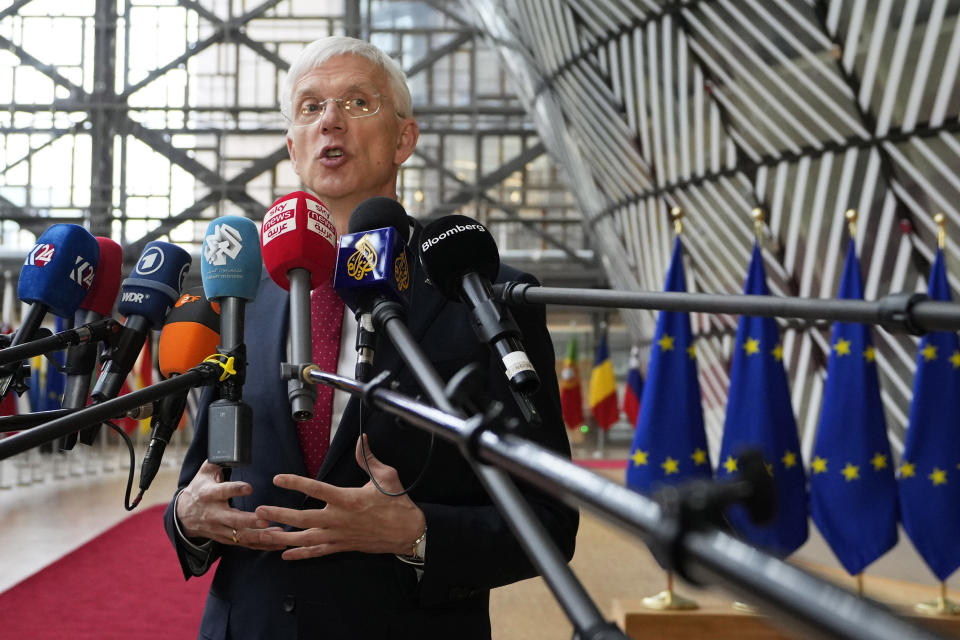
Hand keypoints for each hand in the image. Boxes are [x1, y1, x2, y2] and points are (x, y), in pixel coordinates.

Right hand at [176, 460, 285, 550]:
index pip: (222, 491)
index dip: (235, 489)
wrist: (184, 515)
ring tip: (279, 533)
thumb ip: (218, 461)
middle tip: (266, 519)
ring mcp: (219, 528)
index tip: (249, 487)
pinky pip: (245, 544)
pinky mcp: (225, 538)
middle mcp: (213, 514)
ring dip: (259, 536)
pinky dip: (261, 545)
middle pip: (232, 519)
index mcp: (208, 494)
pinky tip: (279, 542)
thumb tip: (231, 448)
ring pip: (240, 535)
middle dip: (249, 521)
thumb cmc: (200, 488)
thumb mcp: (204, 472)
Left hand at [252, 435, 425, 559]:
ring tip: (263, 534)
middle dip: (279, 514)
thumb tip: (362, 439)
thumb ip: (368, 458)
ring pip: (306, 538)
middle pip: (303, 518)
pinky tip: (284, 555)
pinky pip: (317, 552)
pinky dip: (300, 554)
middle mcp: (340, 519)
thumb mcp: (385, 476)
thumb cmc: (397, 503)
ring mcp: (339, 535)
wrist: (407, 532)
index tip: (278, 478)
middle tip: (259, 510)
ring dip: (283, 537)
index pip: (316, 489)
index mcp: (348, 499)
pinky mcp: (342, 546)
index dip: (295, 482)